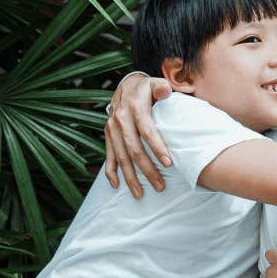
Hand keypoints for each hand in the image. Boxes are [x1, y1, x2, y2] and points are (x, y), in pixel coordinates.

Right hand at [104, 73, 172, 197]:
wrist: (126, 86)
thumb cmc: (146, 89)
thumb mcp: (154, 83)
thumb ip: (161, 87)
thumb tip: (166, 91)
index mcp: (134, 108)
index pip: (147, 131)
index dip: (157, 147)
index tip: (168, 164)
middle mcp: (120, 120)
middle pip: (134, 149)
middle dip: (147, 170)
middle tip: (160, 186)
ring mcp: (112, 129)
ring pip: (121, 157)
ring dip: (130, 177)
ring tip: (140, 194)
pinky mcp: (108, 136)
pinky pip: (108, 156)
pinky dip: (110, 171)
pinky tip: (116, 185)